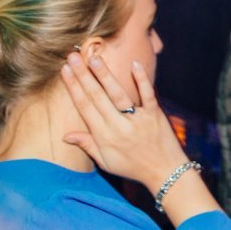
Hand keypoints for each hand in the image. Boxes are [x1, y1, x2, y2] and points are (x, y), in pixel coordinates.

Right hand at [60, 52, 187, 189]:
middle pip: (97, 97)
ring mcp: (138, 120)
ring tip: (94, 58)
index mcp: (105, 136)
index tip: (64, 71)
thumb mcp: (106, 161)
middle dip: (83, 76)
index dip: (74, 88)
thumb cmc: (133, 168)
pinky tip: (134, 64)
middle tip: (73, 56)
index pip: (85, 107)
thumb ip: (87, 145)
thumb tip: (65, 135)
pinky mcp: (155, 115)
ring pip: (118, 94)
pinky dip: (142, 80)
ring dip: (105, 75)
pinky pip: (148, 95)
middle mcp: (119, 127)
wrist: (166, 173)